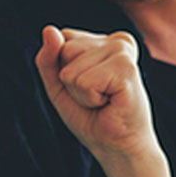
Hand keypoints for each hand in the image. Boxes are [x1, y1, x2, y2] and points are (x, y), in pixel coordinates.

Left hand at [35, 26, 153, 161]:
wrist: (117, 146)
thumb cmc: (92, 116)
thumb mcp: (59, 84)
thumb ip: (48, 58)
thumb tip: (49, 29)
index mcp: (105, 40)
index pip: (63, 37)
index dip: (64, 69)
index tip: (88, 86)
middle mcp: (117, 41)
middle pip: (66, 49)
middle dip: (71, 81)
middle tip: (96, 97)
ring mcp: (124, 52)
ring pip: (72, 67)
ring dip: (80, 93)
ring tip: (103, 101)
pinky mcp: (127, 68)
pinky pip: (83, 81)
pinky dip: (89, 98)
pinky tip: (109, 103)